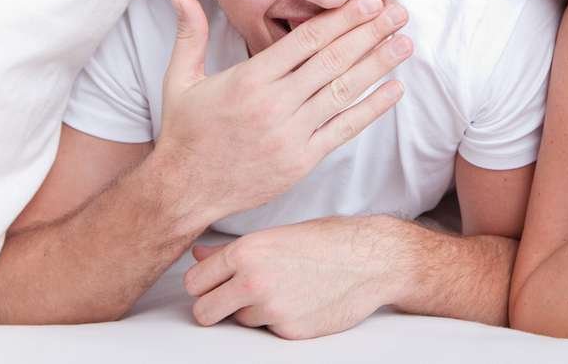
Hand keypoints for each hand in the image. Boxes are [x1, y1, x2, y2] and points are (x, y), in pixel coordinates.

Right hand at [153, 0, 412, 220]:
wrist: (183, 190)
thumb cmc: (185, 132)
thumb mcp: (180, 79)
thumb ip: (190, 35)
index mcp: (249, 79)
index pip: (306, 40)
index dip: (341, 19)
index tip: (368, 1)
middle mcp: (274, 104)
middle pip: (333, 60)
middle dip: (370, 33)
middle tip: (399, 13)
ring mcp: (291, 134)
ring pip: (343, 91)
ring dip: (378, 65)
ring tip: (405, 43)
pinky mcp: (302, 160)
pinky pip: (343, 129)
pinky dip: (371, 109)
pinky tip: (394, 89)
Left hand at [184, 217, 401, 338]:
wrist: (373, 260)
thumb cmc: (331, 241)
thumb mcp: (279, 235)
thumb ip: (234, 251)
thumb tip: (199, 255)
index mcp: (247, 251)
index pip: (194, 281)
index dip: (205, 285)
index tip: (215, 284)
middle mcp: (253, 280)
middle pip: (203, 312)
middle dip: (216, 308)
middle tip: (235, 298)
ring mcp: (271, 309)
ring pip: (238, 322)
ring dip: (253, 312)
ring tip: (285, 290)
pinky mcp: (289, 332)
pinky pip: (268, 331)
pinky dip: (280, 321)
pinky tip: (302, 301)